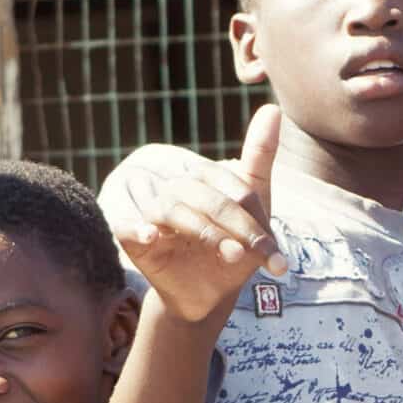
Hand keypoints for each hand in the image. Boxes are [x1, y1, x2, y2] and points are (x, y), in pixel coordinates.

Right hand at [116, 107, 283, 323]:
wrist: (209, 296)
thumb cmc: (234, 248)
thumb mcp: (255, 209)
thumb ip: (260, 157)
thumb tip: (273, 107)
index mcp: (205, 180)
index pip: (233, 188)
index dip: (255, 217)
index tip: (275, 254)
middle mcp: (177, 190)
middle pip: (208, 199)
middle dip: (238, 229)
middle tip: (257, 255)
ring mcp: (153, 212)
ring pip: (174, 211)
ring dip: (204, 233)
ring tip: (231, 253)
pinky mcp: (134, 237)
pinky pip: (127, 227)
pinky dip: (137, 229)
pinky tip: (151, 235)